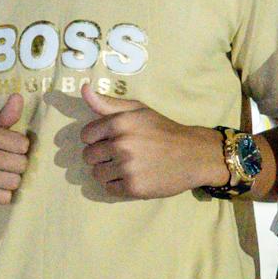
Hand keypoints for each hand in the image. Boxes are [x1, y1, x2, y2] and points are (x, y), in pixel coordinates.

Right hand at [0, 94, 29, 205]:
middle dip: (18, 165)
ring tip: (2, 175)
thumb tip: (19, 97)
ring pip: (13, 182)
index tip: (12, 148)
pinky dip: (3, 194)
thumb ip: (5, 115)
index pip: (22, 144)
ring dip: (12, 180)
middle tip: (8, 164)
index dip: (21, 147)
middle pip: (20, 165)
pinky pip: (3, 198)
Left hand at [77, 82, 226, 198]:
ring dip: (108, 172)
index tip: (111, 140)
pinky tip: (133, 177)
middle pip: (89, 156)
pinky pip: (109, 189)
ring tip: (127, 166)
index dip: (97, 138)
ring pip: (97, 174)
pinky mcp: (134, 188)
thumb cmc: (163, 130)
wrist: (193, 155)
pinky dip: (118, 185)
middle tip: (121, 154)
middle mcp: (121, 145)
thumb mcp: (138, 111)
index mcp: (119, 123)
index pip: (86, 135)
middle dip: (101, 156)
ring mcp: (127, 168)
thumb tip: (84, 89)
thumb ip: (108, 103)